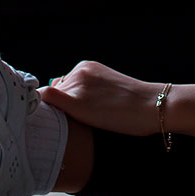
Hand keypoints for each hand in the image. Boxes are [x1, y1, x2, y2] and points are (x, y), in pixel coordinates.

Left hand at [35, 60, 163, 136]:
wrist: (153, 106)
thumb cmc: (136, 106)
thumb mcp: (109, 90)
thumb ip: (88, 92)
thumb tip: (66, 102)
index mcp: (87, 67)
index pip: (64, 85)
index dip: (64, 101)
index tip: (69, 115)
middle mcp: (78, 72)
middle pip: (56, 93)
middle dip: (59, 107)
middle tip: (71, 124)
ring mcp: (76, 85)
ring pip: (50, 100)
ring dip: (56, 113)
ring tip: (73, 128)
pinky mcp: (75, 101)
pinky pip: (46, 99)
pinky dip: (41, 109)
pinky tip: (47, 123)